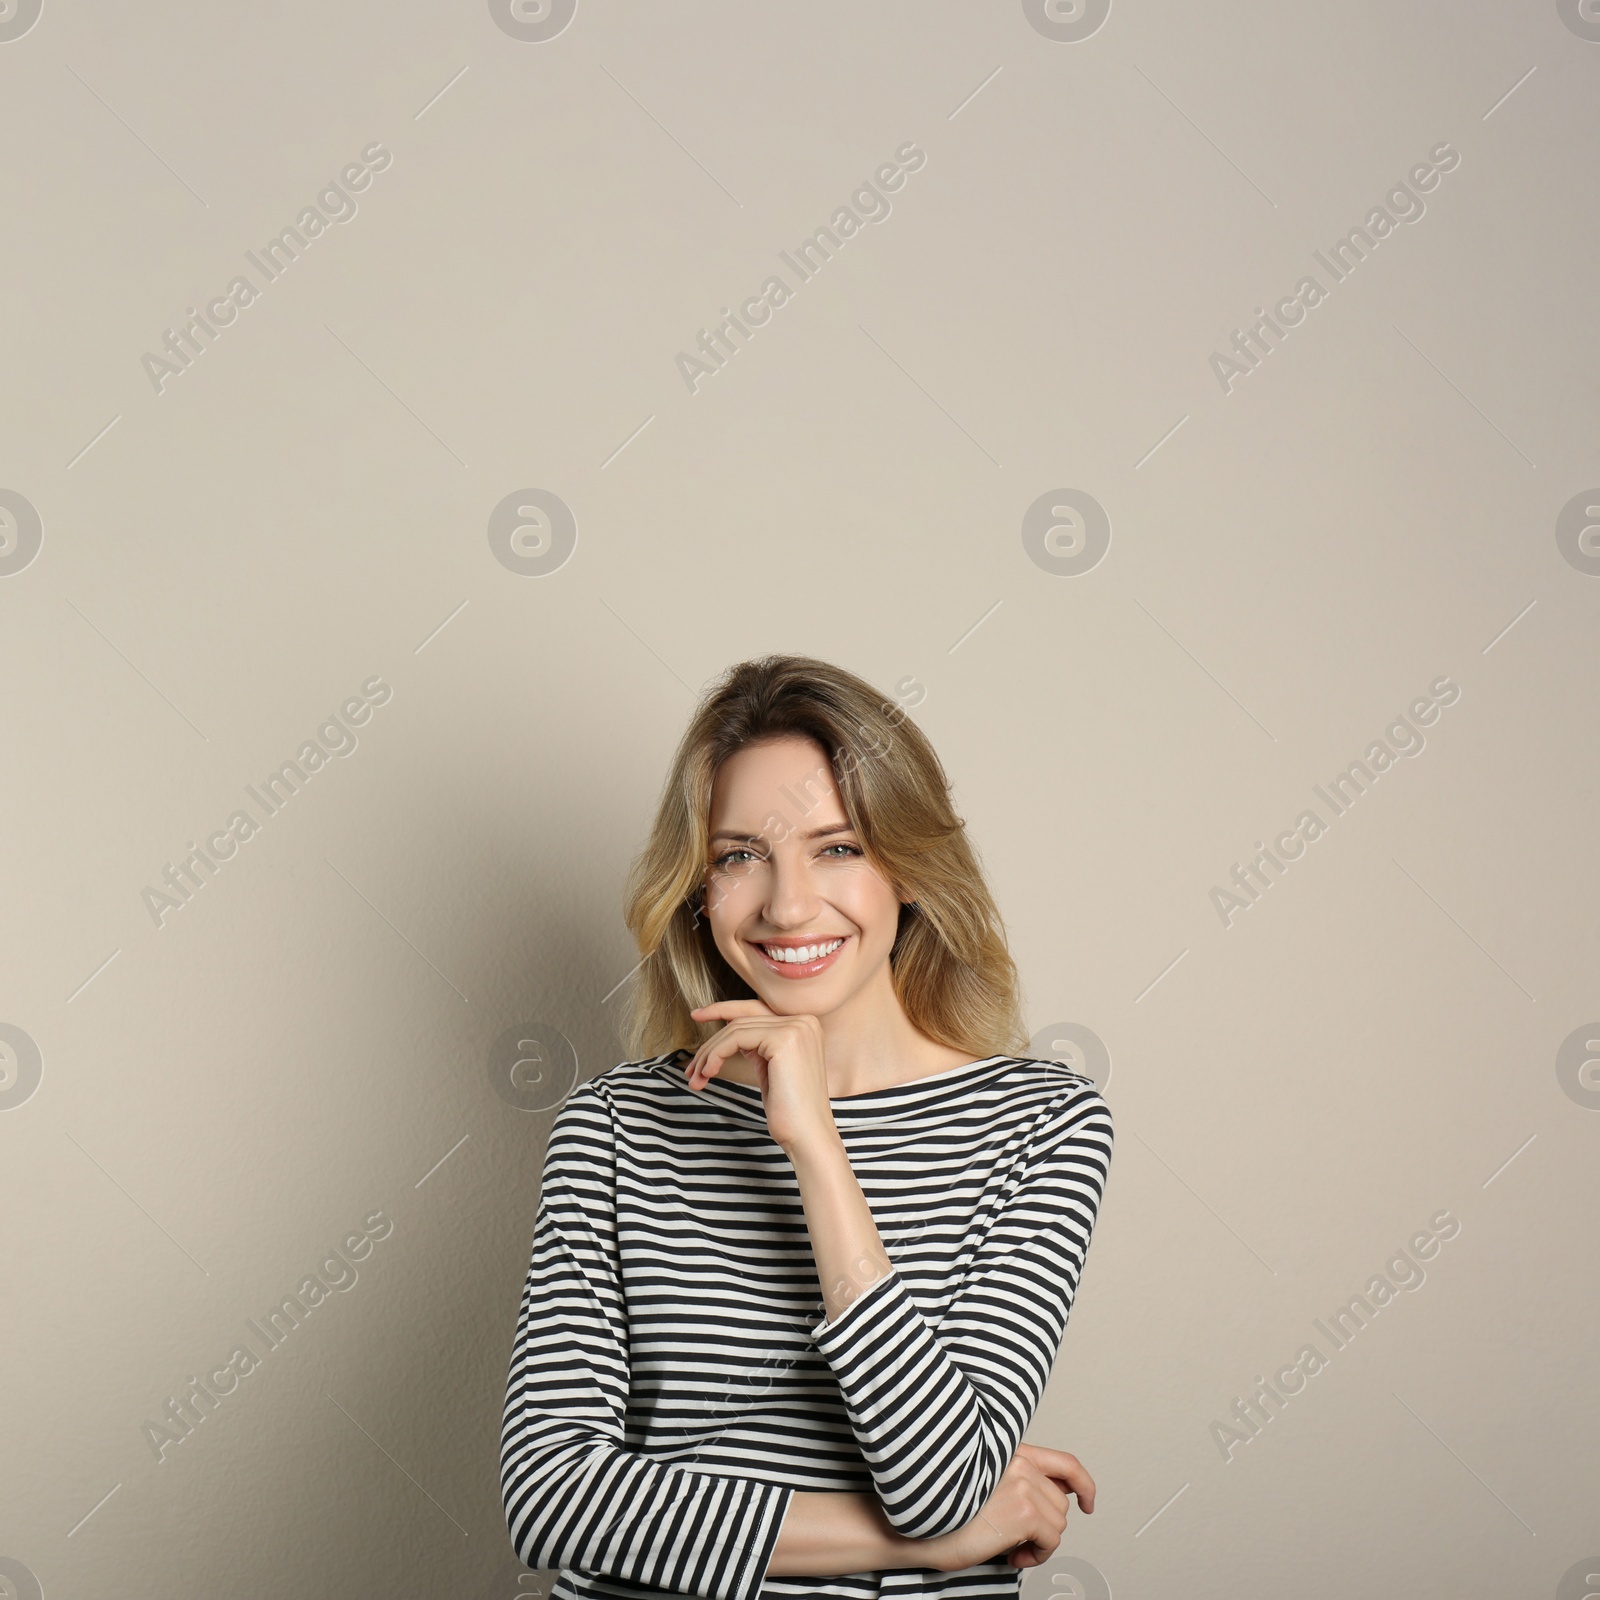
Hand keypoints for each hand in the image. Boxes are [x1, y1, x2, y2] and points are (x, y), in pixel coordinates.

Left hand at [685, 1001, 834, 1152]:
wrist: (808, 1137)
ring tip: (696, 1078)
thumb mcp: (771, 1068)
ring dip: (708, 1054)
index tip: (697, 1015)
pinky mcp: (783, 1040)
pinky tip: (709, 1074)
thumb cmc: (789, 1112)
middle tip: (690, 1069)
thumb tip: (730, 1033)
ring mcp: (795, 1028)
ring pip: (735, 1030)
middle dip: (711, 1044)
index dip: (723, 1009)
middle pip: (742, 1020)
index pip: (755, 1009)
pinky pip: (735, 1039)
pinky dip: (715, 1055)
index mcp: (804, 1025)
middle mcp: (803, 1021)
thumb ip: (759, 1045)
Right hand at [921, 1444, 1095, 1572]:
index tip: (1088, 1501)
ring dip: (1040, 1542)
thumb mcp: (981, 1482)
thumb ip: (1014, 1480)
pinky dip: (1038, 1555)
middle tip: (1021, 1539)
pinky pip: (1051, 1541)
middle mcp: (1019, 1462)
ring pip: (1058, 1522)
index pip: (1064, 1463)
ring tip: (1013, 1546)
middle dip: (1046, 1525)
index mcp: (1009, 1451)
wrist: (914, 1523)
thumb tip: (1048, 1498)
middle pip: (1061, 1501)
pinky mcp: (1023, 1512)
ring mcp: (1023, 1485)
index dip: (1084, 1483)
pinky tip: (1013, 1554)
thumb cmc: (940, 1506)